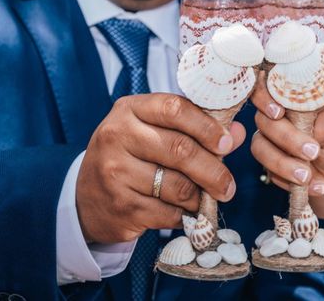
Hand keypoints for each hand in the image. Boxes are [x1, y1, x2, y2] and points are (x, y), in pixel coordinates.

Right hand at [76, 93, 245, 243]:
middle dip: (213, 170)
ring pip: (177, 186)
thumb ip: (194, 129)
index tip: (227, 143)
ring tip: (206, 198)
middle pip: (180, 150)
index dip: (207, 126)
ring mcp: (115, 172)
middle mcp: (117, 136)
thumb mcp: (153, 132)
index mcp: (129, 110)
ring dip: (200, 196)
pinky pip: (168, 212)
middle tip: (227, 185)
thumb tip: (237, 133)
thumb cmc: (129, 157)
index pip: (174, 109)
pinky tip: (184, 212)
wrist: (86, 198)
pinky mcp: (121, 205)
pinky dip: (184, 215)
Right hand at [249, 71, 323, 196]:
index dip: (265, 97)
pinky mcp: (266, 161)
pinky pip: (268, 169)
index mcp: (293, 99)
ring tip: (308, 176)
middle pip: (264, 119)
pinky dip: (289, 180)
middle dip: (287, 138)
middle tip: (313, 153)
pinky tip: (313, 185)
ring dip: (284, 163)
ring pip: (260, 146)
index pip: (270, 87)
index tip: (279, 113)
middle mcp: (275, 115)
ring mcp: (267, 138)